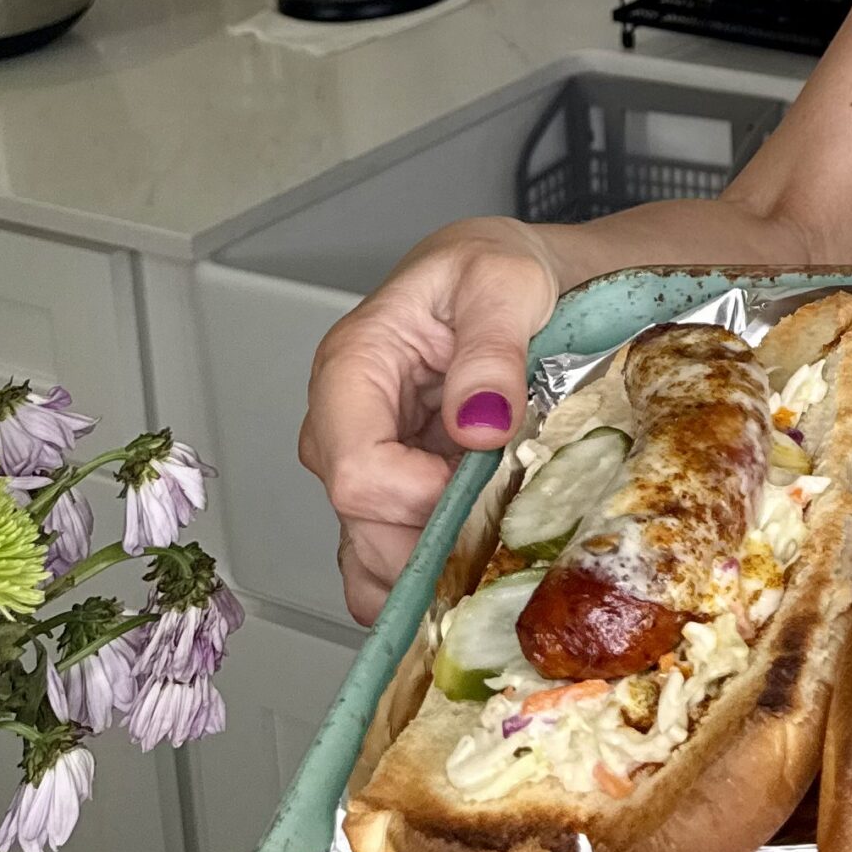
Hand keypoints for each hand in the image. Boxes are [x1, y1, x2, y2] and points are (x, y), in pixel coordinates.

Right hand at [300, 218, 564, 624]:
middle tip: (507, 523)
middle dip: (435, 539)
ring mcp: (365, 464)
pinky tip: (471, 571)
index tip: (485, 486)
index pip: (356, 468)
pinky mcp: (391, 492)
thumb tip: (481, 421)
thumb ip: (492, 350)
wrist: (502, 276)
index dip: (421, 497)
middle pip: (361, 524)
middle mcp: (344, 424)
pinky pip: (384, 561)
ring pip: (368, 556)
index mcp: (353, 367)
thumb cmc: (490, 269)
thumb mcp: (504, 284)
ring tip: (495, 548)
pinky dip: (423, 582)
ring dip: (432, 571)